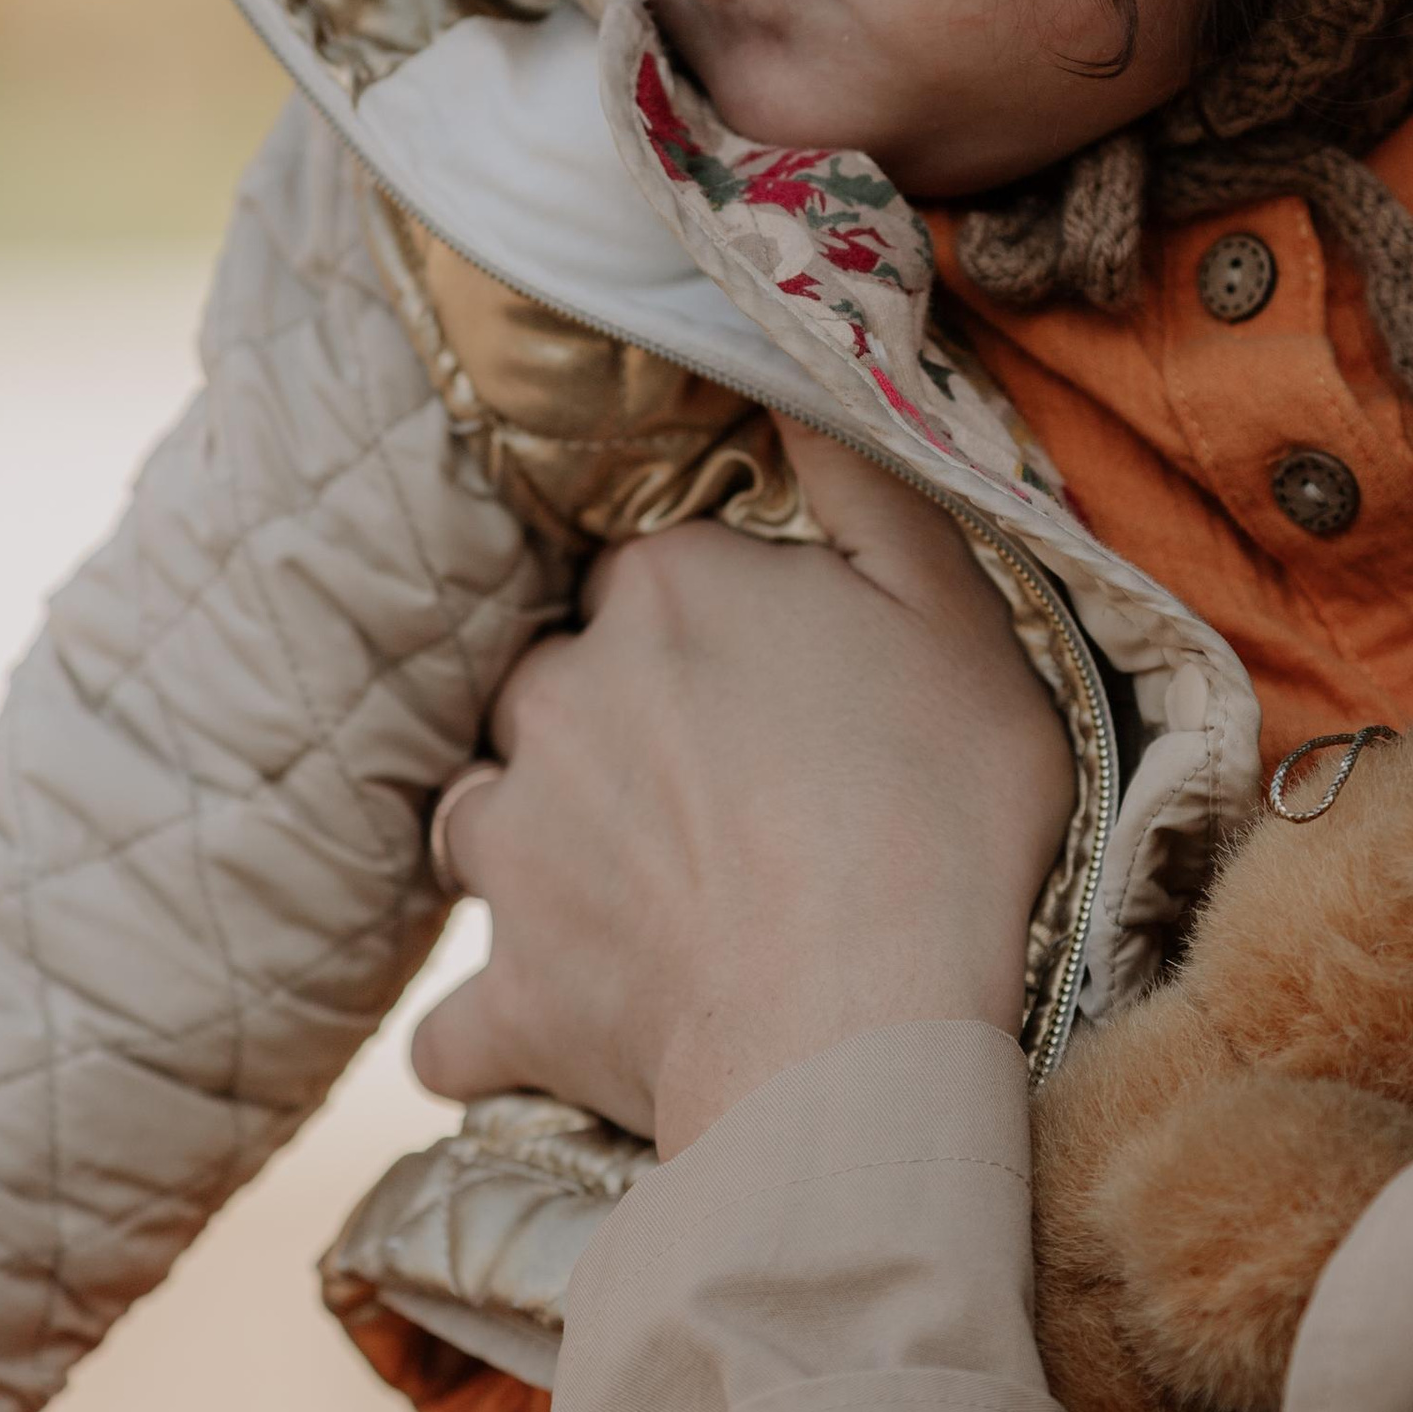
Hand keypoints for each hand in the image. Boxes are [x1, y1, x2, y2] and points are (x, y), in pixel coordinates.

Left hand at [415, 427, 1072, 1154]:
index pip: (645, 576)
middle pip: (554, 689)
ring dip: (542, 853)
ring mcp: (514, 844)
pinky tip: (548, 1033)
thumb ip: (865, 482)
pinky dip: (492, 1028)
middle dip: (610, 732)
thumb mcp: (953, 612)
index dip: (708, 631)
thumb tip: (793, 378)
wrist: (864, 1025)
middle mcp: (556, 695)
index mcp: (662, 592)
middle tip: (721, 802)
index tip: (774, 689)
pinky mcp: (508, 989)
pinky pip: (458, 1021)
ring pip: (489, 822)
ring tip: (644, 904)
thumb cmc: (940, 816)